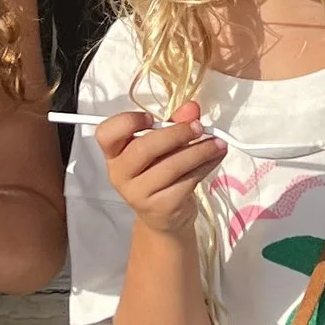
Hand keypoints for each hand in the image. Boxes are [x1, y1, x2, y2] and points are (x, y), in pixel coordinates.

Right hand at [98, 103, 224, 238]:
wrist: (164, 216)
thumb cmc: (158, 173)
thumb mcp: (163, 146)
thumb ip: (174, 123)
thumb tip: (192, 108)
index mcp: (114, 153)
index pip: (106, 134)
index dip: (127, 122)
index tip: (152, 118)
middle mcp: (120, 174)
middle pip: (143, 148)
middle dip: (176, 134)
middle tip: (198, 127)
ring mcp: (138, 194)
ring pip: (170, 166)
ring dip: (200, 151)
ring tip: (218, 143)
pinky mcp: (162, 207)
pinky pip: (187, 181)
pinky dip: (206, 166)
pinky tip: (216, 157)